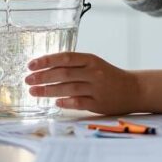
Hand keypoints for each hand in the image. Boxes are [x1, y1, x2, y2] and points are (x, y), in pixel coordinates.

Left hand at [24, 52, 141, 114]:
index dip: (46, 61)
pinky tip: (55, 102)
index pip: (65, 57)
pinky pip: (78, 102)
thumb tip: (46, 68)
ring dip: (48, 90)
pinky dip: (65, 102)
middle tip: (27, 80)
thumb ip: (74, 65)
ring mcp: (96, 88)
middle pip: (63, 73)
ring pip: (67, 88)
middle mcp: (93, 72)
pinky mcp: (98, 104)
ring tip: (34, 92)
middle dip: (42, 77)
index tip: (31, 65)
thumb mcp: (94, 64)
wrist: (134, 89)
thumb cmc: (109, 76)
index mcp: (91, 60)